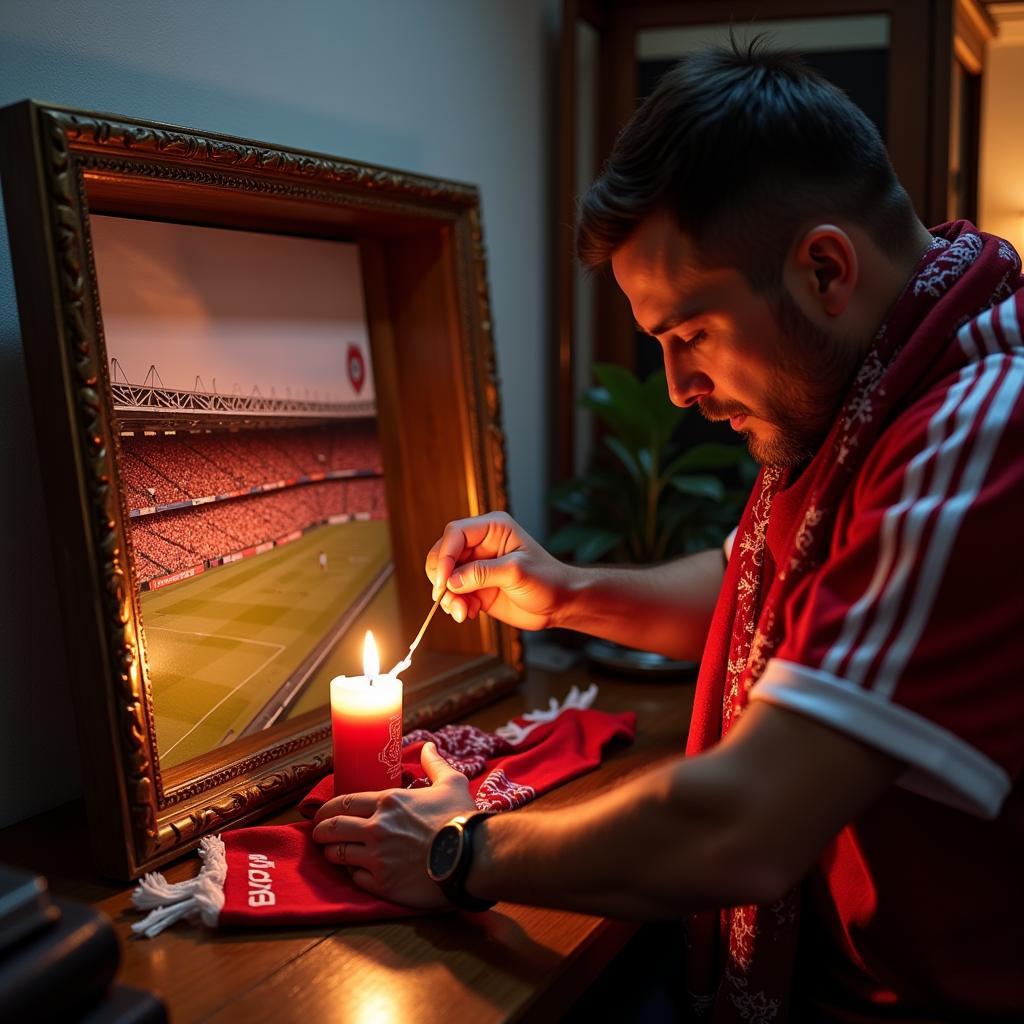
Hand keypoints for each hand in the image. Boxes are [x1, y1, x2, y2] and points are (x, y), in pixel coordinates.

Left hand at [311, 742, 476, 908]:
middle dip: (320, 831)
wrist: (472, 857)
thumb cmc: (461, 818)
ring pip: (338, 855)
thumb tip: (429, 746)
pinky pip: (355, 879)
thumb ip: (434, 764)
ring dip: (331, 853)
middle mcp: (377, 828)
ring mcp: (377, 858)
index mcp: (388, 802)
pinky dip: (352, 874)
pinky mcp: (383, 884)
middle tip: (318, 833)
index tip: (322, 814)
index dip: (327, 809)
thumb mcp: (451, 782)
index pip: (343, 803)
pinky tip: (355, 872)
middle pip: (332, 828)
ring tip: (331, 853)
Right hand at [425, 511, 570, 628]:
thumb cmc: (548, 579)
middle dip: (441, 578)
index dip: (445, 555)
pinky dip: (455, 606)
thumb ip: (482, 573)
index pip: (455, 533)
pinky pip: (453, 594)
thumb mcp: (516, 572)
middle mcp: (480, 545)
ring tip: (462, 612)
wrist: (560, 604)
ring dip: (447, 597)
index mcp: (492, 529)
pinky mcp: (475, 587)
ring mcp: (476, 567)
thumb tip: (452, 581)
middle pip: (443, 554)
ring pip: (445, 577)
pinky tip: (469, 613)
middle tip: (446, 598)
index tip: (444, 580)